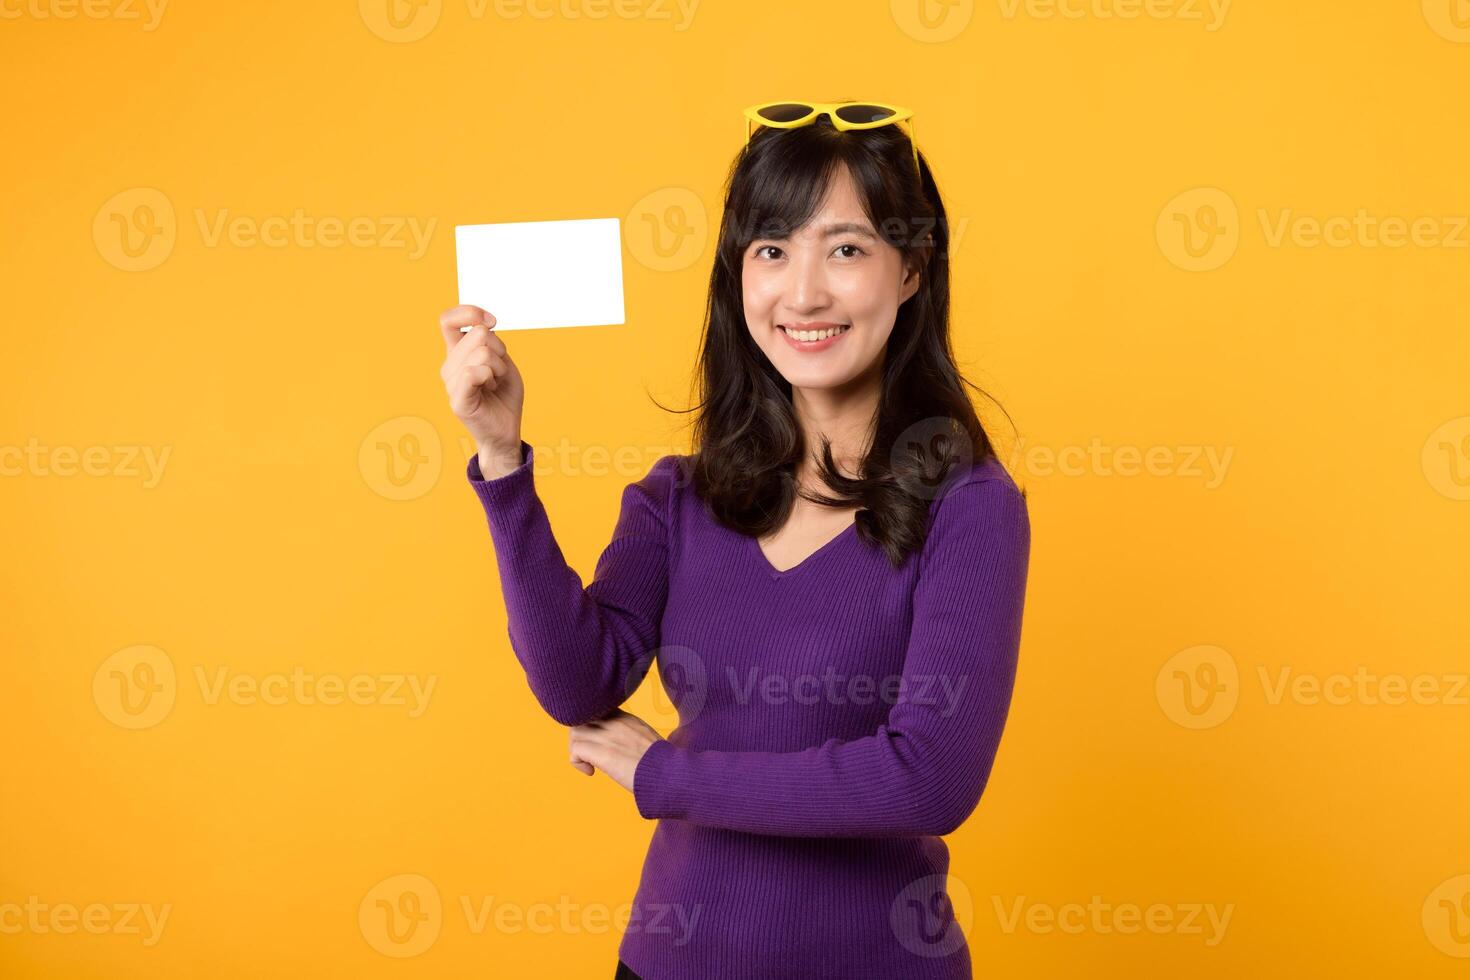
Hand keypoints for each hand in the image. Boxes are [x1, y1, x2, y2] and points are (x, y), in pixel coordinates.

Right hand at [438, 304, 524, 459]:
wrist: (506, 429)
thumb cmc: (503, 394)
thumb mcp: (501, 359)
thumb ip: (489, 340)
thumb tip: (482, 326)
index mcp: (456, 353)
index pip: (447, 319)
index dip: (470, 312)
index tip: (491, 322)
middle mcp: (449, 365)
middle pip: (478, 334)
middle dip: (500, 350)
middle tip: (497, 372)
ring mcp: (451, 383)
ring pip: (483, 353)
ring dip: (499, 368)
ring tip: (493, 384)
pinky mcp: (458, 400)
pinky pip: (473, 373)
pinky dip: (490, 377)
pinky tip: (489, 389)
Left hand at [568, 709, 663, 793]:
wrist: (670, 774)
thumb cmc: (663, 765)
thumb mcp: (647, 740)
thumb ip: (631, 736)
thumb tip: (624, 750)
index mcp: (626, 718)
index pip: (596, 710)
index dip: (590, 725)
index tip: (596, 742)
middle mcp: (615, 722)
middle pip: (581, 718)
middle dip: (579, 736)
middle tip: (588, 754)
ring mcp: (608, 736)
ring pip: (574, 733)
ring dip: (577, 749)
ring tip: (589, 764)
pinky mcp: (602, 753)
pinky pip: (575, 750)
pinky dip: (577, 762)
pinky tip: (591, 772)